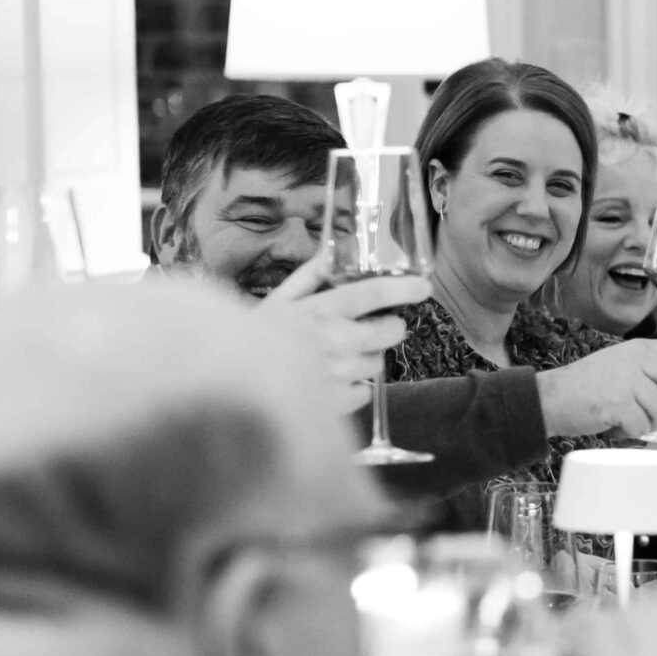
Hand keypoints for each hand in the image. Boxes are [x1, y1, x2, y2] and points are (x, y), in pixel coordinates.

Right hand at [255, 253, 424, 412]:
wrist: (232, 381)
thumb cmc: (256, 338)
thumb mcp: (279, 299)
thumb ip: (310, 275)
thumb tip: (333, 252)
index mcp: (320, 310)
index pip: (371, 293)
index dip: (402, 288)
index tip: (424, 287)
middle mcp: (333, 340)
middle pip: (388, 333)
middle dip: (389, 328)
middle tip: (378, 328)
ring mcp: (336, 374)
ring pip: (377, 363)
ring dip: (366, 358)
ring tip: (339, 356)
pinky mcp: (335, 403)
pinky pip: (364, 391)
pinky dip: (354, 386)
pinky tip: (332, 379)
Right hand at [534, 339, 656, 438]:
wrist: (550, 397)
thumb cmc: (587, 386)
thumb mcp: (621, 364)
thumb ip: (650, 369)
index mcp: (641, 348)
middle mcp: (636, 359)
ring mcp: (626, 380)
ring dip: (654, 424)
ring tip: (634, 423)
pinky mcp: (616, 403)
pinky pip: (642, 425)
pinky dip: (633, 433)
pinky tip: (618, 427)